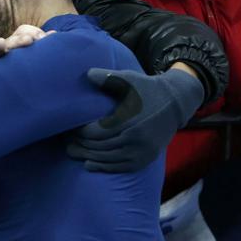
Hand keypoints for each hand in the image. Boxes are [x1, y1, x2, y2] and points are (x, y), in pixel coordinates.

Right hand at [0, 25, 53, 81]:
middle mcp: (4, 51)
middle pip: (10, 42)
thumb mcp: (26, 53)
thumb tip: (53, 34)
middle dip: (19, 41)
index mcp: (15, 44)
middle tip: (29, 40)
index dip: (32, 34)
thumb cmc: (17, 66)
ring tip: (1, 43)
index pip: (22, 32)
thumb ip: (37, 42)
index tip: (42, 38)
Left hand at [66, 66, 203, 171]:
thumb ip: (107, 78)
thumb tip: (87, 74)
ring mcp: (142, 151)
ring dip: (88, 157)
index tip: (69, 127)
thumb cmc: (146, 88)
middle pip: (100, 147)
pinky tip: (89, 164)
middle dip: (81, 145)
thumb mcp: (128, 79)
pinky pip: (121, 167)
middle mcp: (135, 138)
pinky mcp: (146, 158)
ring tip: (72, 152)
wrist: (175, 103)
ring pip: (108, 159)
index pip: (96, 132)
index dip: (80, 132)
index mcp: (128, 119)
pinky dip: (103, 167)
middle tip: (65, 142)